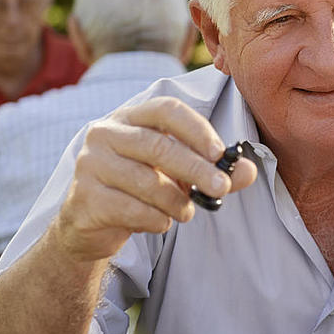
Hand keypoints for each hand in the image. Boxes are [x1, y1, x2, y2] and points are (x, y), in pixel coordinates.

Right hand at [53, 96, 257, 261]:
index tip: (219, 152)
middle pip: (157, 146)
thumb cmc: (140, 190)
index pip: (166, 109)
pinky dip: (155, 220)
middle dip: (196, 169)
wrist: (89, 224)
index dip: (195, 128)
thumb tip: (249, 171)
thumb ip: (214, 171)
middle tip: (221, 187)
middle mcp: (105, 133)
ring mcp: (90, 164)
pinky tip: (160, 222)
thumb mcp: (179, 176)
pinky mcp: (84, 197)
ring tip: (187, 213)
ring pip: (145, 181)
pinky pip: (130, 209)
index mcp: (130, 118)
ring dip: (176, 202)